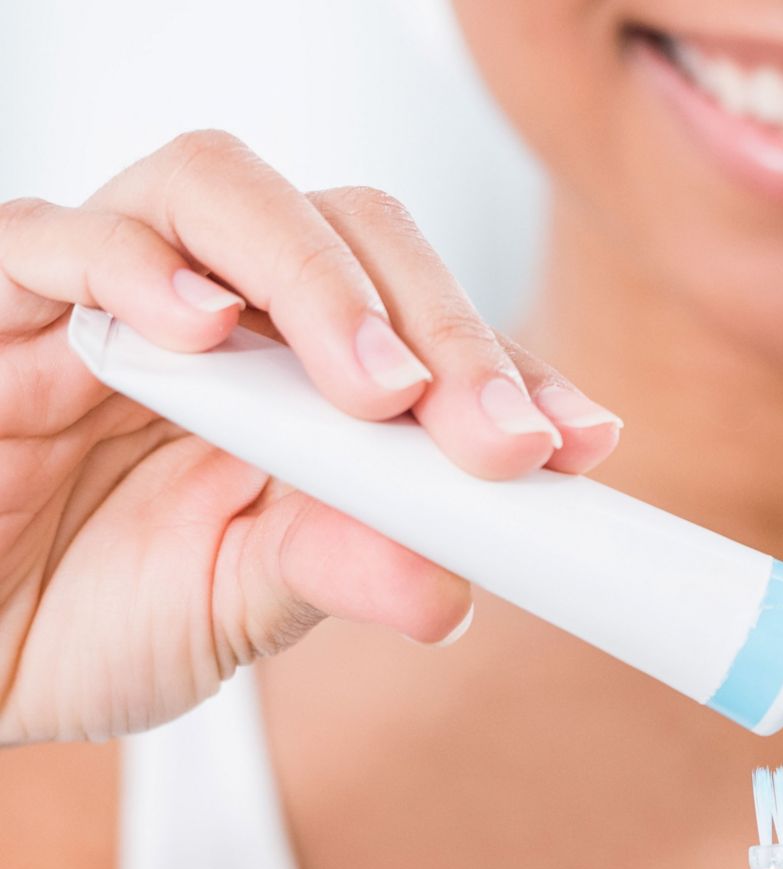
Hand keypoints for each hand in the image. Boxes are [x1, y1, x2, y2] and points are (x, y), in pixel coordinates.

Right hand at [0, 130, 622, 742]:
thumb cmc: (83, 614)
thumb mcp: (233, 608)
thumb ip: (333, 570)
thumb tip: (451, 588)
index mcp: (301, 375)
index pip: (427, 327)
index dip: (509, 369)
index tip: (577, 441)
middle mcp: (225, 307)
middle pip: (356, 232)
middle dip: (444, 327)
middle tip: (493, 435)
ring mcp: (118, 287)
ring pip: (229, 190)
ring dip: (320, 281)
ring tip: (377, 390)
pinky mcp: (6, 294)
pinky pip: (61, 233)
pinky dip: (140, 268)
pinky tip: (199, 331)